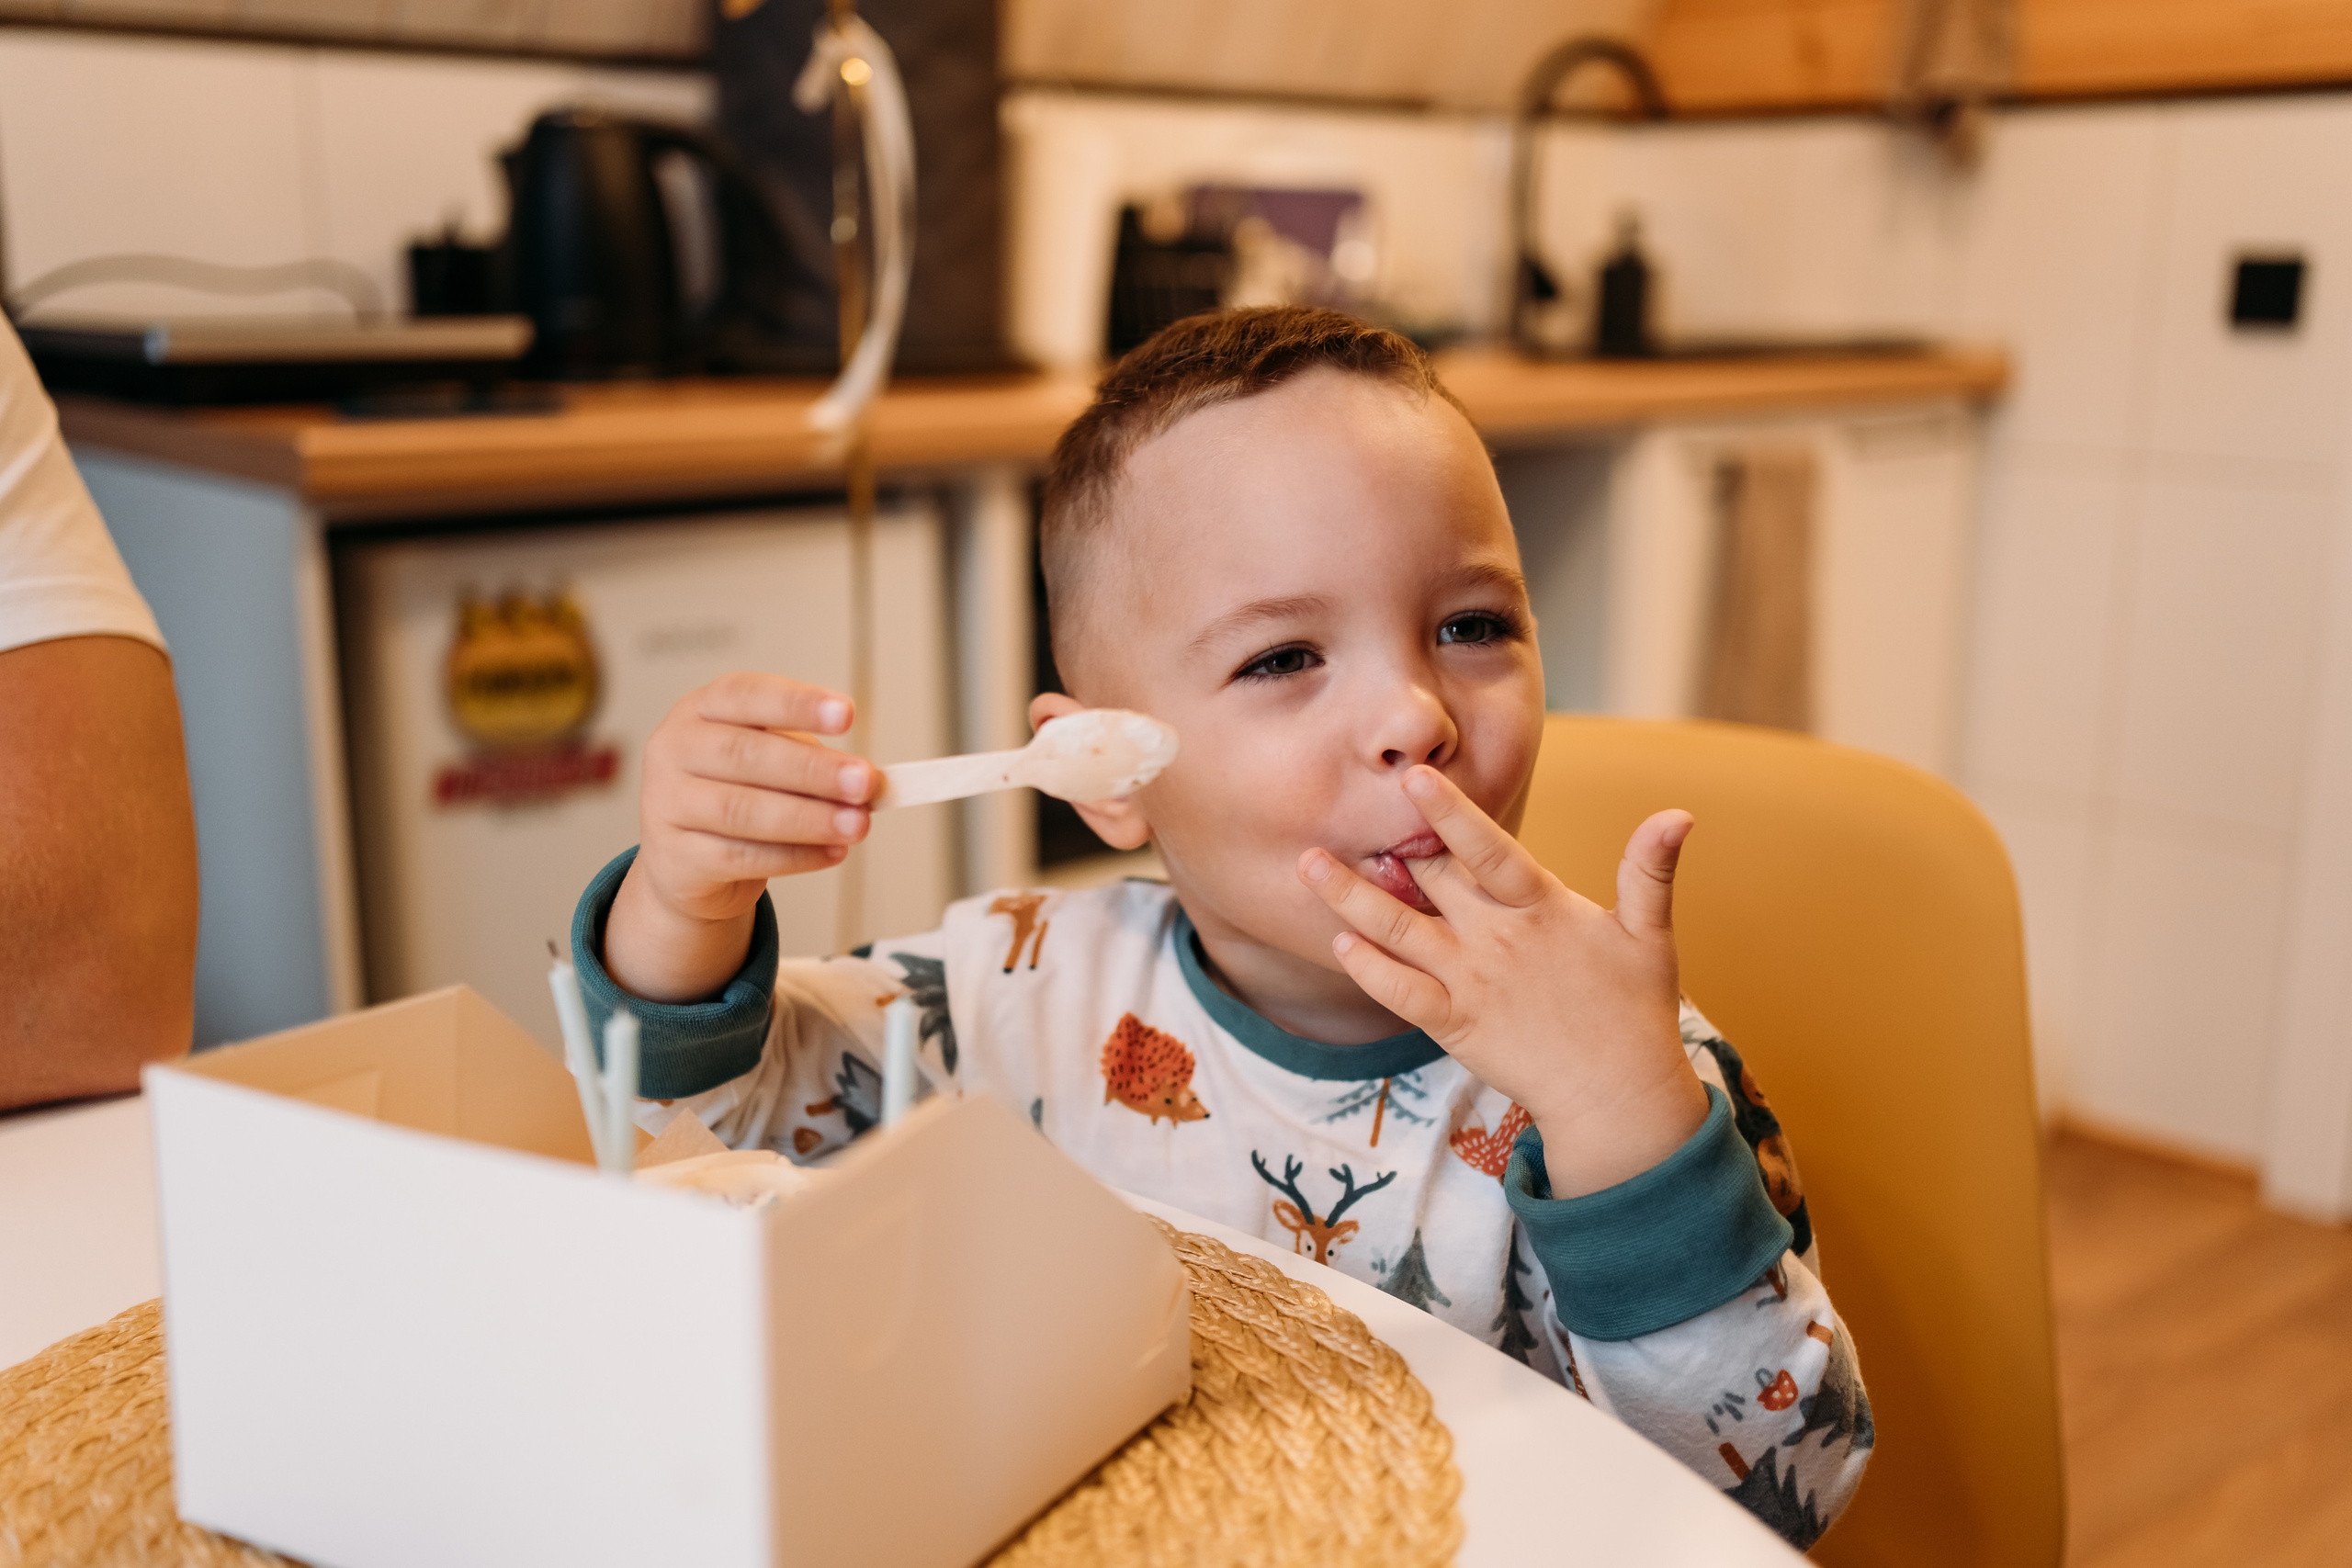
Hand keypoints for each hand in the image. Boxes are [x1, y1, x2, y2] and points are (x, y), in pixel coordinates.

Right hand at [606, 673, 873, 1002]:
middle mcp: (675, 749)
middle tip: (865, 781)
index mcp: (700, 710)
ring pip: (742, 810)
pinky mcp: (675, 857)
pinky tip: (832, 852)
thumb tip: (871, 779)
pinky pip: (740, 857)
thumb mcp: (770, 761)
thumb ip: (814, 761)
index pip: (746, 695)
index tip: (847, 714)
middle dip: (813, 770)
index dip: (797, 703)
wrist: (686, 862)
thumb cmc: (737, 793)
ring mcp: (666, 804)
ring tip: (857, 824)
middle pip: (745, 755)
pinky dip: (795, 857)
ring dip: (809, 818)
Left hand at [1298, 764, 1708, 1197]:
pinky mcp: (1454, 1024)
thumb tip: (1682, 812)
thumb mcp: (1649, 933)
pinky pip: (1399, 993)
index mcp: (1541, 908)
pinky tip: (1338, 941)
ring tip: (1307, 864)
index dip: (1449, 813)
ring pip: (1397, 932)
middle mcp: (1497, 940)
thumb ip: (1650, 870)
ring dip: (1349, 898)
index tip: (1413, 776)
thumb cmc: (1634, 1009)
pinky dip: (1368, 968)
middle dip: (1385, 844)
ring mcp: (1470, 982)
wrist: (1618, 1096)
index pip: (1488, 849)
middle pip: (1430, 881)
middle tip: (1336, 806)